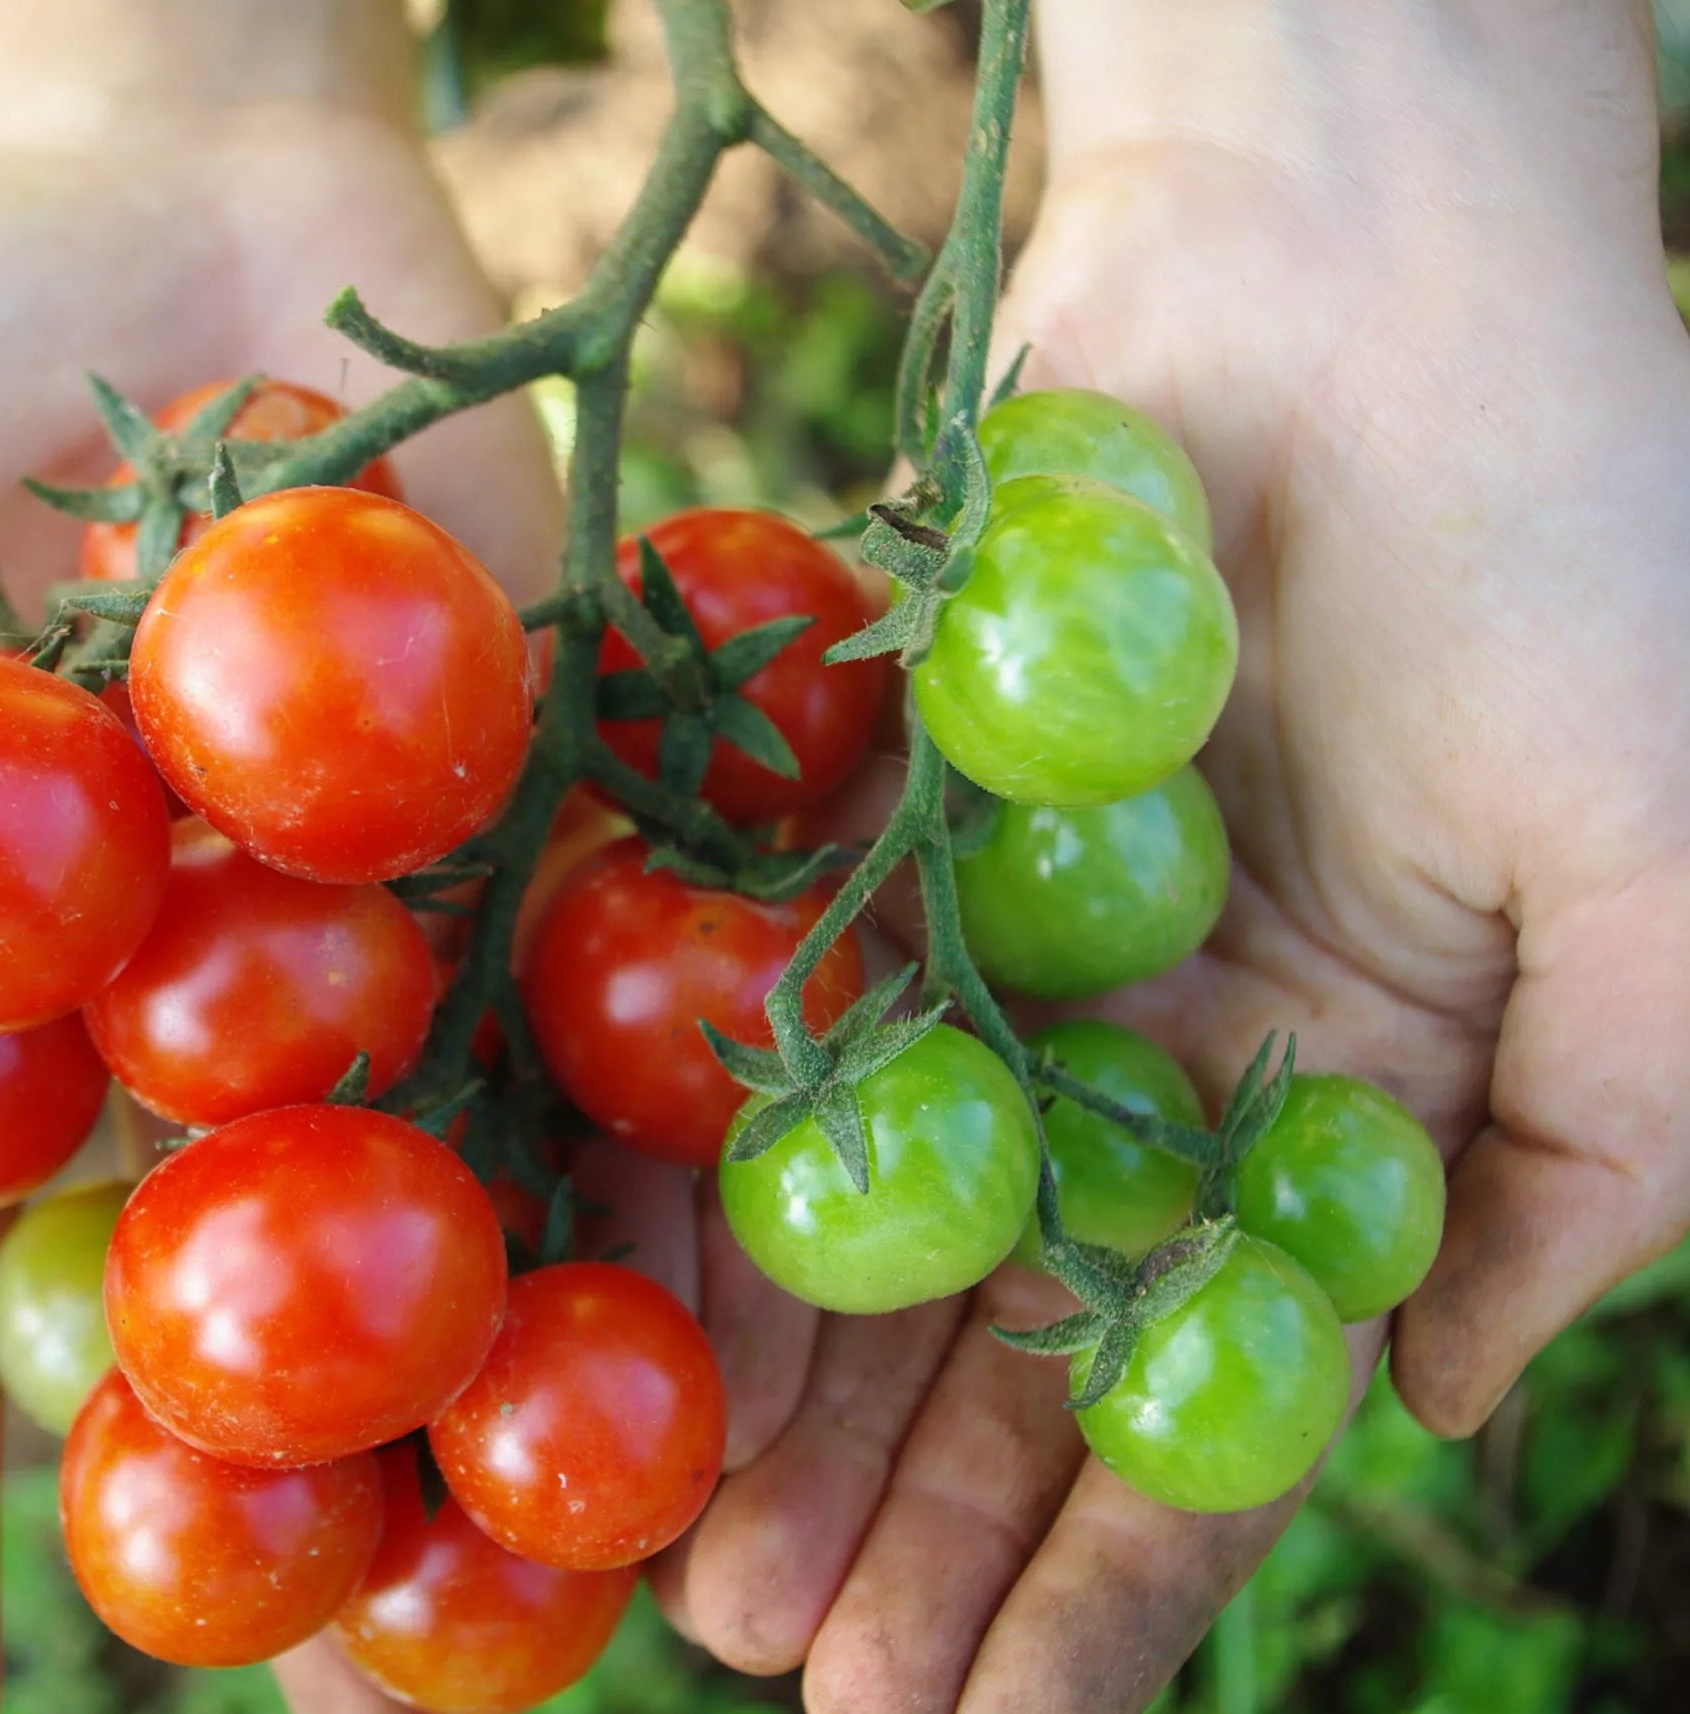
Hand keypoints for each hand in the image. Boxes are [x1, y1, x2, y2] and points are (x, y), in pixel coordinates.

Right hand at [0, 4, 557, 1706]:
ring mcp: (378, 927)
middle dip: (224, 1508)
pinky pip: (605, 999)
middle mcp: (187, 1014)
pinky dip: (648, 1145)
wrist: (154, 184)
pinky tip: (690, 1326)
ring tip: (521, 1614)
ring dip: (469, 1396)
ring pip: (424, 1201)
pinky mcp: (544, 807)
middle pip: (203, 1309)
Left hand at [648, 2, 1689, 1707]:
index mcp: (1337, 1104)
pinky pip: (767, 1026)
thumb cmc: (1573, 544)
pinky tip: (629, 1308)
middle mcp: (1146, 1054)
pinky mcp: (871, 826)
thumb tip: (1438, 1409)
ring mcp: (995, 946)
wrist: (1362, 267)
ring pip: (870, 1223)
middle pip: (1006, 1348)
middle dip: (908, 1525)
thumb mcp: (1665, 896)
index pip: (1204, 1400)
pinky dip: (702, 1168)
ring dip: (787, 1398)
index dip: (1100, 1578)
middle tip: (782, 1672)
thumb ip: (1592, 1168)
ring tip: (685, 1569)